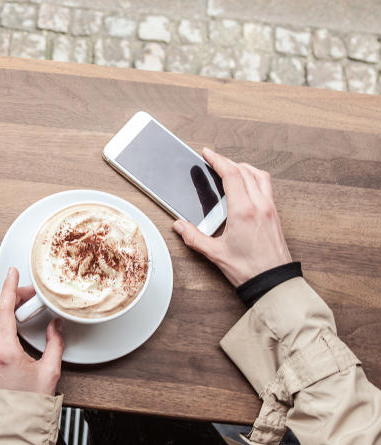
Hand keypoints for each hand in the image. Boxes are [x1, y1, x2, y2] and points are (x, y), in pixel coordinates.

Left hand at [0, 267, 64, 394]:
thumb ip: (54, 343)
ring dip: (6, 307)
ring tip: (25, 305)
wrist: (14, 425)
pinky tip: (17, 320)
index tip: (13, 272)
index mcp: (4, 352)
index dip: (8, 287)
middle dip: (10, 295)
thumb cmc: (30, 404)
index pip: (2, 309)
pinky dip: (3, 320)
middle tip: (29, 292)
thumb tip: (55, 325)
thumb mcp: (50, 371)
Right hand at [173, 148, 291, 286]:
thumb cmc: (249, 269)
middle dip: (228, 162)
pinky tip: (246, 186)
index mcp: (243, 211)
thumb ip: (194, 237)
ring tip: (231, 169)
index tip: (207, 154)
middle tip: (214, 161)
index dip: (218, 160)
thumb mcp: (215, 253)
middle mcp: (260, 205)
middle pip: (245, 171)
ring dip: (244, 168)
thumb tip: (180, 226)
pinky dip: (255, 179)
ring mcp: (270, 208)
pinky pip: (266, 187)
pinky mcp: (275, 215)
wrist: (273, 281)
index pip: (231, 174)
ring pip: (259, 176)